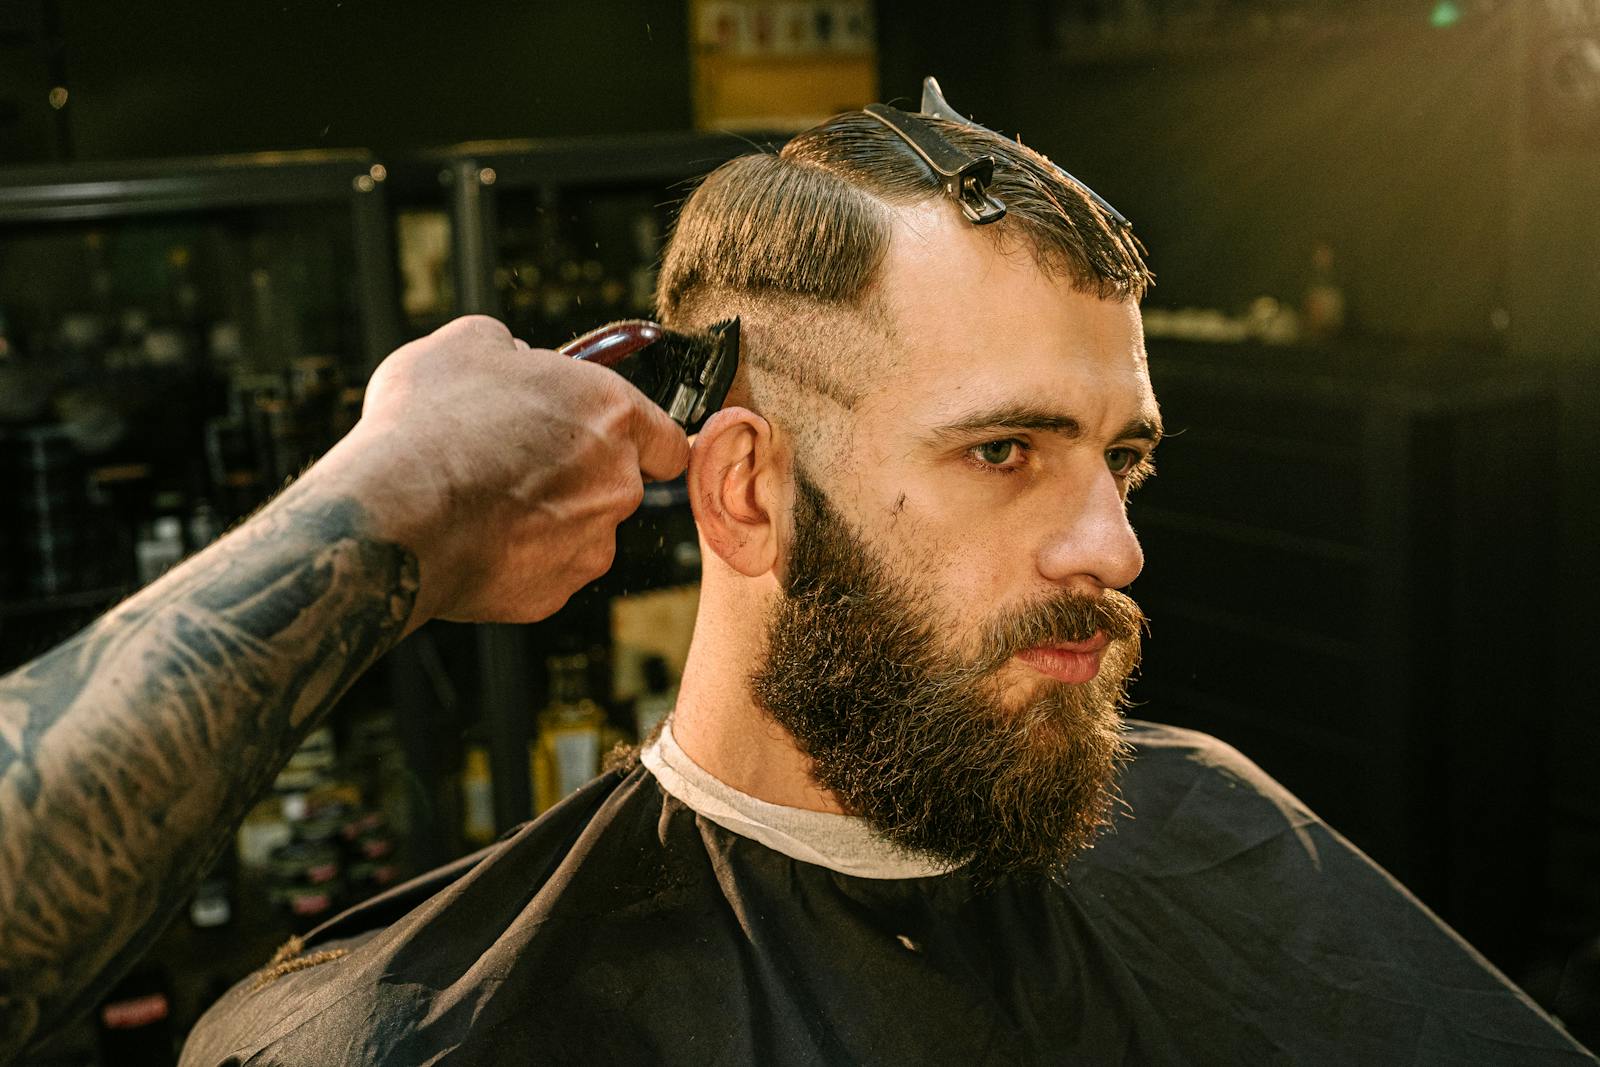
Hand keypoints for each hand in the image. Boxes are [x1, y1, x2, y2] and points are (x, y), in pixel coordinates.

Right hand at [319, 315, 689, 623]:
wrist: (394, 512)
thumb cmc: (430, 423)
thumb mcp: (466, 345)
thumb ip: (512, 349)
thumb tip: (516, 359)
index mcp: (612, 414)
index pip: (667, 439)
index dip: (641, 442)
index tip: (614, 444)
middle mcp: (618, 484)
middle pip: (616, 484)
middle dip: (575, 476)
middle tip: (513, 461)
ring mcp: (590, 545)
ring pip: (580, 531)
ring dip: (545, 519)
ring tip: (480, 500)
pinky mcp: (554, 593)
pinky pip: (543, 571)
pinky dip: (516, 558)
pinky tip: (471, 537)